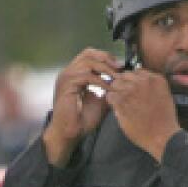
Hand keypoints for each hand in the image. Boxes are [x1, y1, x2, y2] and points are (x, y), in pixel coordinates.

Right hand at [42, 48, 119, 164]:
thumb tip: (122, 84)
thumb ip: (107, 90)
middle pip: (88, 53)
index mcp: (74, 75)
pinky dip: (100, 80)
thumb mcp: (99, 102)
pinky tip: (108, 88)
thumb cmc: (81, 121)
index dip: (105, 58)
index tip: (119, 66)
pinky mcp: (67, 85)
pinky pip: (86, 76)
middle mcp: (68, 73)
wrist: (69, 133)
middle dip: (106, 58)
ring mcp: (66, 78)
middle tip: (119, 67)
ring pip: (87, 61)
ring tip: (116, 77)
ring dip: (105, 68)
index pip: (89, 56)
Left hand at [105, 68, 179, 161]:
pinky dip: (111, 102)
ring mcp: (132, 90)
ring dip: (116, 92)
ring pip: (114, 84)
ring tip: (122, 104)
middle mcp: (143, 81)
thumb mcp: (164, 96)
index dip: (132, 81)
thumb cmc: (163, 120)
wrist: (162, 135)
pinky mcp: (122, 101)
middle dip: (123, 85)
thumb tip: (134, 83)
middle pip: (123, 76)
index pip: (136, 71)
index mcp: (155, 79)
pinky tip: (118, 109)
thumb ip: (150, 86)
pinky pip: (109, 96)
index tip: (132, 90)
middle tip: (125, 97)